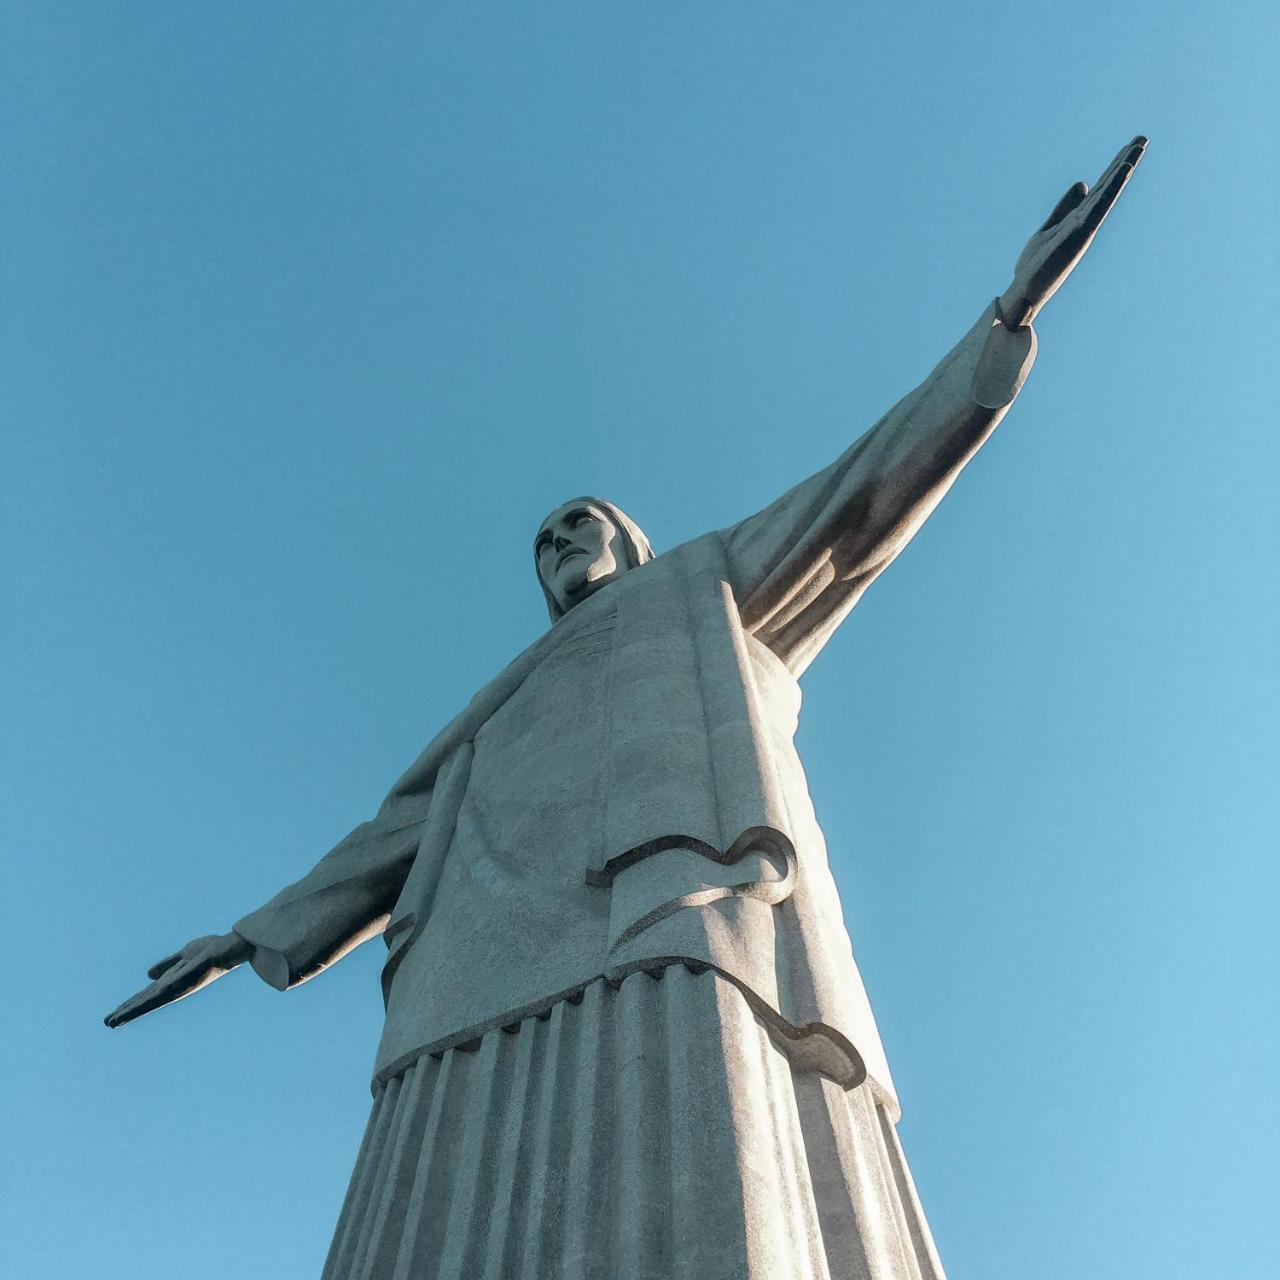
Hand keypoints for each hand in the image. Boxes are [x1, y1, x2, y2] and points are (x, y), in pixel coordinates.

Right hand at [104, 931, 250, 1027]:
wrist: (232, 945)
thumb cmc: (211, 950)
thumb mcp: (183, 956)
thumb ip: (168, 965)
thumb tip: (149, 975)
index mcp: (172, 982)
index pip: (146, 997)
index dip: (129, 1006)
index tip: (111, 1018)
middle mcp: (176, 986)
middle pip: (147, 1002)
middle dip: (128, 1012)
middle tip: (107, 1024)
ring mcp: (184, 982)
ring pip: (156, 998)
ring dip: (137, 1007)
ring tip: (118, 1018)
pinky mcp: (194, 974)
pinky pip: (175, 983)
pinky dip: (161, 991)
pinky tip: (149, 996)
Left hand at [999, 135, 1146, 328]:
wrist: (1025, 291)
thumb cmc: (1037, 264)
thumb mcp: (1050, 227)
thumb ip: (1065, 206)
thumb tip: (1083, 183)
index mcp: (1080, 219)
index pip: (1100, 188)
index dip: (1113, 167)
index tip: (1129, 146)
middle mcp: (1087, 222)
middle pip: (1108, 186)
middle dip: (1125, 162)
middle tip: (1143, 138)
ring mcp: (1084, 228)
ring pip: (1107, 194)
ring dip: (1123, 170)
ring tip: (1138, 147)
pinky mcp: (1079, 234)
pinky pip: (1098, 206)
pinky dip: (1111, 188)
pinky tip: (1123, 171)